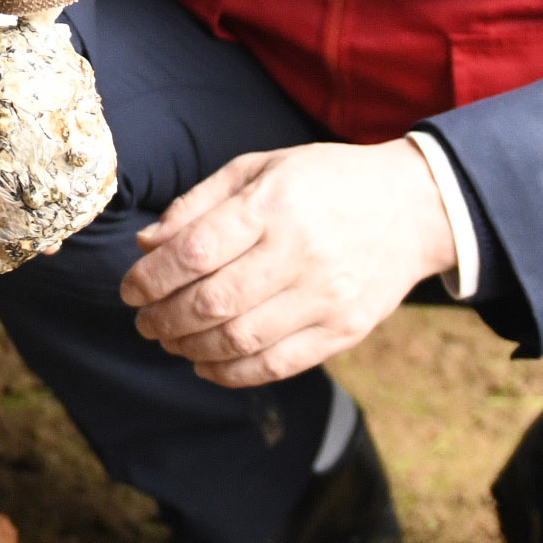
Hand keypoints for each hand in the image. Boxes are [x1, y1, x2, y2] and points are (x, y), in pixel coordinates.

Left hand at [121, 141, 454, 388]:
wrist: (412, 208)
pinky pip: (276, 366)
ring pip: (238, 341)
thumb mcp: (259, 169)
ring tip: (170, 340)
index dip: (150, 279)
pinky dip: (230, 373)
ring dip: (189, 348)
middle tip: (143, 320)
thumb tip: (146, 246)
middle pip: (211, 303)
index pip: (194, 252)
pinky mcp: (344, 331)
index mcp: (274, 204)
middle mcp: (300, 252)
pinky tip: (205, 363)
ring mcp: (326, 297)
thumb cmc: (324, 182)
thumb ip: (198, 205)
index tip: (130, 289)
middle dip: (162, 319)